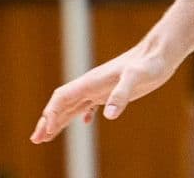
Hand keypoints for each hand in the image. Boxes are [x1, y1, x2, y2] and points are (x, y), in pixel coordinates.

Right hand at [30, 41, 178, 143]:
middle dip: (48, 121)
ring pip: (72, 106)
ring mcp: (99, 89)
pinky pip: (89, 105)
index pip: (62, 98)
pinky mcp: (110, 92)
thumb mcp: (136, 78)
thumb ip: (121, 95)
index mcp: (91, 82)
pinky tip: (85, 123)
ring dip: (59, 120)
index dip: (52, 114)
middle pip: (61, 104)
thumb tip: (107, 115)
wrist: (157, 53)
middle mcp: (90, 85)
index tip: (47, 131)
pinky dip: (81, 115)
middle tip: (35, 139)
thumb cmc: (148, 63)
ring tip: (48, 136)